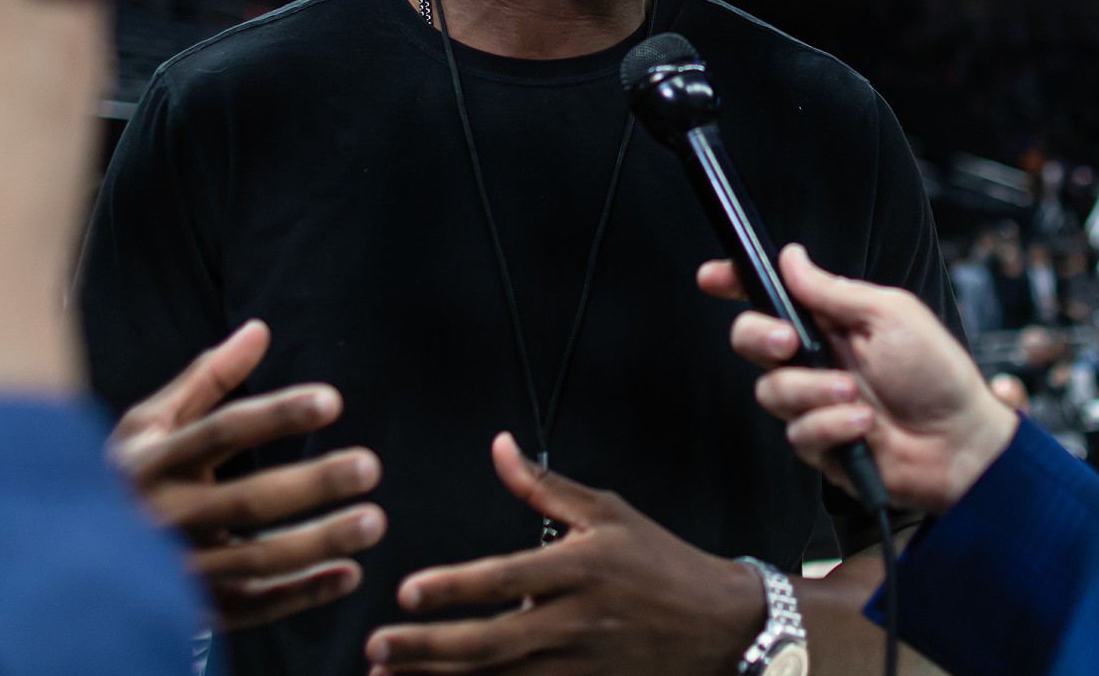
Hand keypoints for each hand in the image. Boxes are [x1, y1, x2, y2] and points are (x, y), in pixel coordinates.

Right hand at [109, 319, 385, 629]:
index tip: (333, 401)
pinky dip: (302, 595)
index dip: (278, 414)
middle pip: (247, 500)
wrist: (67, 555)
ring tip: (374, 521)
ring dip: (320, 542)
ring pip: (257, 560)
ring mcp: (178, 568)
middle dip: (313, 483)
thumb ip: (207, 378)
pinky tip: (348, 575)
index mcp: (153, 461)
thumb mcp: (151, 422)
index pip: (221, 431)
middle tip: (370, 465)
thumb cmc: (126, 473)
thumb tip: (260, 329)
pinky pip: (254, 607)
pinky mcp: (193, 608)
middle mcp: (163, 517)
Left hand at [365, 432, 760, 675]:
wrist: (722, 626)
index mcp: (578, 569)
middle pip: (488, 642)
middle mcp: (574, 623)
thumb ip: (543, 486)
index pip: (502, 579)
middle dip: (427, 648)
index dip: (452, 588)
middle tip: (377, 647)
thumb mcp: (608, 512)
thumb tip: (497, 444)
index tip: (406, 591)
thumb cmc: (659, 561)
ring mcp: (580, 668)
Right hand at [699, 244, 1015, 514]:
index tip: (713, 277)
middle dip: (761, 337)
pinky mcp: (820, 443)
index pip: (772, 296)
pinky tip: (864, 425)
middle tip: (790, 342)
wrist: (961, 443)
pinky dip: (832, 426)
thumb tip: (791, 257)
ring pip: (771, 391)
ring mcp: (815, 402)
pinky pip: (798, 433)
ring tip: (857, 396)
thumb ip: (834, 290)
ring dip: (814, 391)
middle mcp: (816, 359)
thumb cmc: (938, 375)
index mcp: (831, 321)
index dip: (736, 283)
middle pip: (751, 339)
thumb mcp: (891, 315)